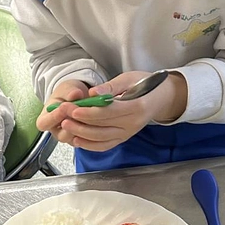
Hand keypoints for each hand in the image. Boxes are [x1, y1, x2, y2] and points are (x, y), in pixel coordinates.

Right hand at [36, 80, 90, 141]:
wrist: (78, 97)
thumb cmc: (67, 93)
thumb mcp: (66, 88)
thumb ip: (69, 91)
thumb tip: (75, 94)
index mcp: (46, 120)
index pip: (44, 124)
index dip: (53, 117)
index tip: (63, 106)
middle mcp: (56, 131)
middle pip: (62, 136)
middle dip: (73, 124)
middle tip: (80, 111)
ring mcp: (69, 138)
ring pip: (77, 139)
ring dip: (84, 127)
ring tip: (91, 113)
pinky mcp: (82, 139)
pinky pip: (88, 140)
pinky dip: (93, 130)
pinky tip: (98, 118)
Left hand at [55, 71, 187, 151]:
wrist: (161, 98)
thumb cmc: (145, 84)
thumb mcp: (129, 78)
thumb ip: (110, 87)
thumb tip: (93, 93)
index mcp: (136, 107)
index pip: (108, 112)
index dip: (89, 112)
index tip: (73, 108)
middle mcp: (132, 124)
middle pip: (102, 127)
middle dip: (80, 121)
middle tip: (63, 114)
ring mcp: (128, 133)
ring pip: (101, 139)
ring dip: (81, 133)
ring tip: (65, 125)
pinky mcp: (123, 138)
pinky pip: (105, 146)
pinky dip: (89, 145)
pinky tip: (76, 139)